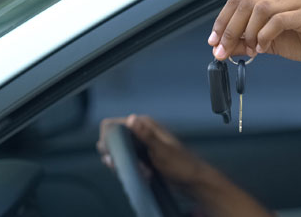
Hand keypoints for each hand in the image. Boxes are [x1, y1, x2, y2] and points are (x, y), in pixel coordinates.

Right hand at [97, 114, 211, 188]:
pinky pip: (127, 162)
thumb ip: (146, 135)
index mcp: (144, 124)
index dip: (108, 139)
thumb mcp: (162, 150)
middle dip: (117, 156)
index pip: (111, 125)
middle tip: (134, 165)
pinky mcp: (142, 156)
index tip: (113, 154)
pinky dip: (133, 170)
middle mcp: (140, 132)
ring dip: (126, 165)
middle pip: (112, 141)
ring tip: (145, 171)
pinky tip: (146, 174)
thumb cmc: (182, 164)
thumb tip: (132, 119)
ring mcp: (140, 145)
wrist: (192, 180)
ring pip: (119, 154)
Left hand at [208, 0, 300, 69]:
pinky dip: (265, 35)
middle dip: (230, 29)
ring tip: (252, 50)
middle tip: (223, 50)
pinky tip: (263, 48)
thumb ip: (245, 42)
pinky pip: (277, 20)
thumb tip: (221, 48)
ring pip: (260, 8)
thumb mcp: (267, 42)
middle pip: (246, 1)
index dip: (223, 20)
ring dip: (248, 33)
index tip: (213, 41)